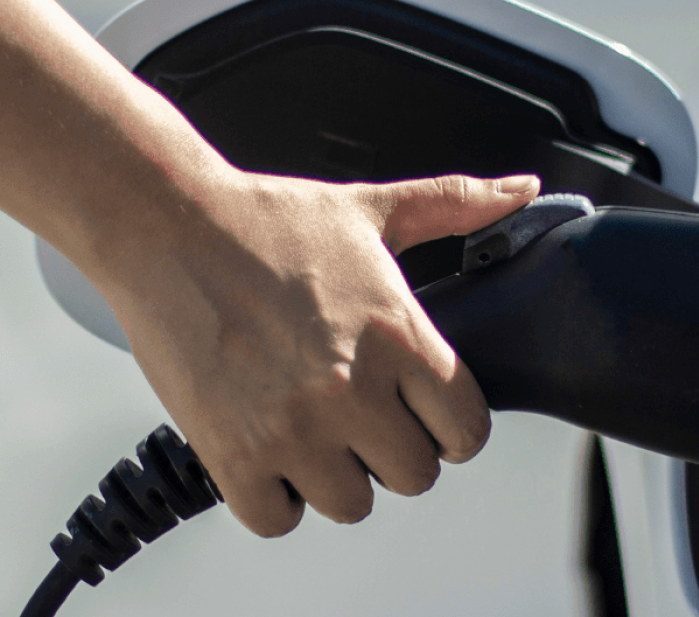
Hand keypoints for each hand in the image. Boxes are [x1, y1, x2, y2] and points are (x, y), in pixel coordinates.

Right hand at [96, 169, 537, 536]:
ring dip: (337, 476)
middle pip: (415, 475)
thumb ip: (457, 204)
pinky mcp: (233, 453)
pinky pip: (277, 518)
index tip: (430, 414)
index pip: (468, 429)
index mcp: (398, 335)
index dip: (454, 426)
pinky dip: (274, 496)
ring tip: (317, 429)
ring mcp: (293, 427)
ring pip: (351, 504)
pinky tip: (271, 450)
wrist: (166, 226)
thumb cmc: (269, 221)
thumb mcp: (374, 210)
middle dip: (396, 451)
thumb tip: (524, 189)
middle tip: (366, 417)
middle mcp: (352, 388)